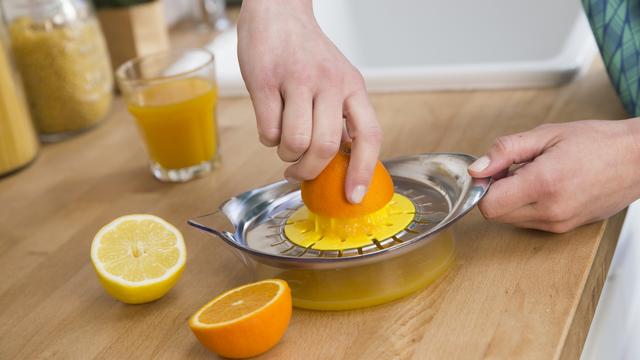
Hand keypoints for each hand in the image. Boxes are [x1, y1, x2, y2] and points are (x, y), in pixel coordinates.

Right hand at [237, 0, 381, 203]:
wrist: (278, 12)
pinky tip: (270, 121)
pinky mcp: (265, 80)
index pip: (369, 135)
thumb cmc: (306, 54)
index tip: (353, 197)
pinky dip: (268, 138)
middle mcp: (329, 82)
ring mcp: (296, 80)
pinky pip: (268, 130)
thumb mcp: (337, 80)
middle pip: (325, 147)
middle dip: (309, 171)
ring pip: (294, 143)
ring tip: (284, 143)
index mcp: (352, 86)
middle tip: (298, 172)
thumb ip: (341, 118)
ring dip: (286, 155)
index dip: (363, 171)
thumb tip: (344, 163)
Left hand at [468, 119, 639, 232]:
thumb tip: (477, 169)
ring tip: (534, 175)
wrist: (638, 159)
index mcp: (543, 184)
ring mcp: (559, 224)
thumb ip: (505, 151)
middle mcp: (550, 211)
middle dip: (495, 192)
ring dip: (511, 200)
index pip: (488, 204)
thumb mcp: (546, 135)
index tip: (493, 169)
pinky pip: (530, 222)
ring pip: (511, 220)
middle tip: (514, 169)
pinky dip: (527, 206)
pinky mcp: (565, 229)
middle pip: (496, 215)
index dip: (483, 186)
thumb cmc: (597, 142)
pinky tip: (545, 186)